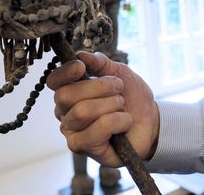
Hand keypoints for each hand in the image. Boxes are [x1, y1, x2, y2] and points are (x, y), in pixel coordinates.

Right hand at [47, 51, 159, 166]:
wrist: (150, 120)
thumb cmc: (130, 97)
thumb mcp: (119, 72)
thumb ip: (100, 63)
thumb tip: (81, 55)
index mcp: (70, 91)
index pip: (54, 81)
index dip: (65, 72)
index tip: (81, 67)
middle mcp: (65, 112)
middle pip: (66, 95)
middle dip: (98, 87)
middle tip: (118, 88)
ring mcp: (72, 131)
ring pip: (82, 112)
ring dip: (111, 104)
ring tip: (122, 106)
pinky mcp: (83, 147)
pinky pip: (98, 130)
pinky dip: (118, 121)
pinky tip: (124, 123)